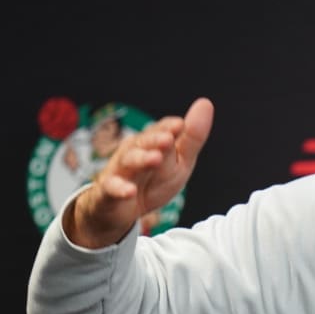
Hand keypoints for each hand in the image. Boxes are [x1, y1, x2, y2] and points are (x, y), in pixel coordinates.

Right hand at [64, 97, 212, 247]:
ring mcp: (120, 170)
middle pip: (144, 142)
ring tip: (155, 159)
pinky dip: (120, 189)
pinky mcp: (108, 191)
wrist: (122, 210)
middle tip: (168, 139)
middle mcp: (134, 151)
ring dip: (141, 159)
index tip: (180, 125)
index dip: (169, 127)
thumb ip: (192, 138)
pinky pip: (112, 188)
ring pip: (129, 161)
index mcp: (152, 142)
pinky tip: (129, 191)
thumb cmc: (154, 180)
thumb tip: (205, 103)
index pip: (161, 130)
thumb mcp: (180, 162)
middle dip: (155, 140)